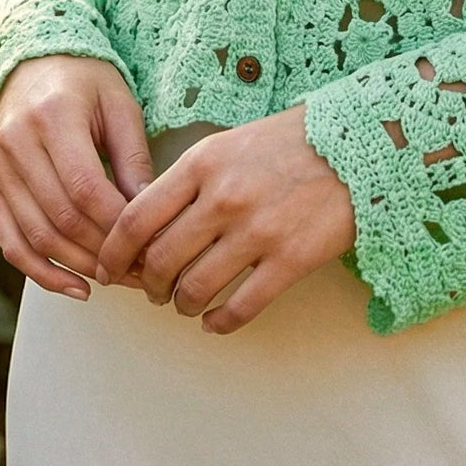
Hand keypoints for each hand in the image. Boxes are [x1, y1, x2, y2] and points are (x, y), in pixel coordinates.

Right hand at [0, 55, 154, 300]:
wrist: (32, 63)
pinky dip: (43, 273)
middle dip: (104, 251)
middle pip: (61, 218)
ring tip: (118, 279)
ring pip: (37, 237)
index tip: (152, 241)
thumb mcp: (120, 105)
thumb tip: (148, 215)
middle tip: (143, 269)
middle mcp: (17, 144)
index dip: (119, 223)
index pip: (85, 187)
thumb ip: (133, 158)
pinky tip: (76, 288)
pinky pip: (12, 244)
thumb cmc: (86, 82)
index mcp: (53, 116)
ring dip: (80, 267)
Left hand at [92, 102, 356, 335]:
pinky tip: (216, 321)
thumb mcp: (228, 144)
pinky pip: (240, 308)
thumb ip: (189, 181)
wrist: (357, 144)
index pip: (136, 218)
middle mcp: (223, 198)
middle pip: (159, 260)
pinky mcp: (290, 260)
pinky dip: (219, 323)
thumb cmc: (287, 143)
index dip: (113, 252)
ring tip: (186, 303)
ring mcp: (257, 231)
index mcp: (202, 163)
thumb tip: (148, 227)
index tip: (108, 268)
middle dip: (148, 284)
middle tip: (153, 290)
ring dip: (182, 305)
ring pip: (194, 289)